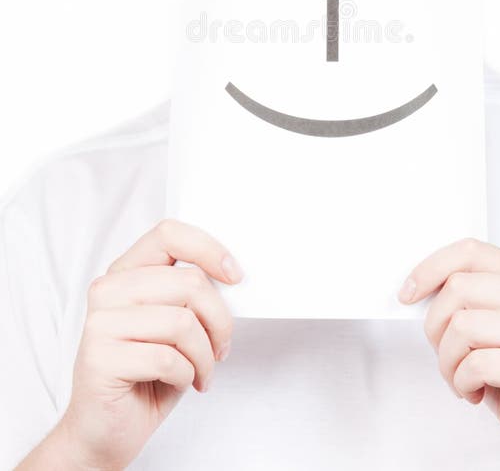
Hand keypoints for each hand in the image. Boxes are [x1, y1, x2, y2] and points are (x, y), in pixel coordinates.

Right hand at [24, 219, 243, 470]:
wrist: (105, 429)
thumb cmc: (146, 374)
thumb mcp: (173, 324)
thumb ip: (189, 295)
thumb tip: (231, 276)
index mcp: (125, 272)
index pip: (169, 235)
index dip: (208, 249)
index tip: (234, 275)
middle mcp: (108, 290)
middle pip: (189, 283)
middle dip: (219, 321)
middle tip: (221, 347)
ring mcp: (100, 323)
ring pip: (182, 322)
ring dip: (205, 355)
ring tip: (200, 371)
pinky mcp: (100, 358)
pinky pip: (167, 359)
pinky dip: (187, 375)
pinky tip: (180, 383)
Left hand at [397, 237, 499, 469]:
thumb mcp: (496, 328)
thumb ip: (470, 300)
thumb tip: (419, 287)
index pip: (472, 251)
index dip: (431, 268)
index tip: (409, 292)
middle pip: (459, 287)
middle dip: (435, 326)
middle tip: (444, 353)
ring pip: (462, 325)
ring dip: (447, 361)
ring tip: (461, 377)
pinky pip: (475, 364)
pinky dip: (462, 383)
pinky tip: (475, 392)